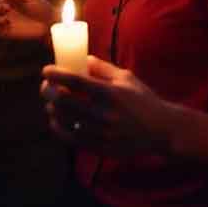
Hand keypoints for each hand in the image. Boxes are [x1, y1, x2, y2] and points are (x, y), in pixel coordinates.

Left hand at [40, 56, 176, 156]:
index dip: (56, 75)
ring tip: (51, 101)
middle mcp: (104, 114)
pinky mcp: (100, 147)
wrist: (161, 130)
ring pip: (64, 120)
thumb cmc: (142, 99)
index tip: (46, 70)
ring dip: (52, 108)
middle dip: (48, 91)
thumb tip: (81, 58)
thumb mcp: (126, 77)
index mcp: (110, 93)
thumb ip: (102, 67)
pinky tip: (56, 120)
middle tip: (46, 85)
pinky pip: (71, 138)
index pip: (75, 81)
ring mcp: (101, 133)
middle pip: (64, 101)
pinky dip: (58, 128)